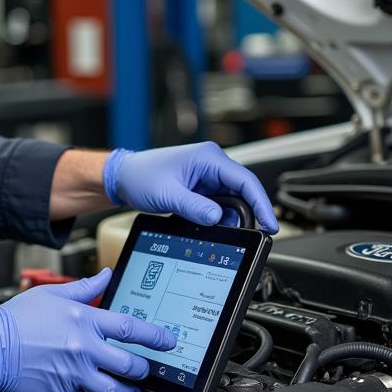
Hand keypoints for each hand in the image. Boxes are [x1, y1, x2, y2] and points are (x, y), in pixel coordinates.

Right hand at [0, 269, 176, 391]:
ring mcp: (74, 375)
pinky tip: (92, 384)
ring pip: (115, 390)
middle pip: (130, 365)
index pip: (130, 330)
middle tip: (146, 367)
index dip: (155, 337)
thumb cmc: (16, 320)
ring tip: (131, 387)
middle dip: (144, 368)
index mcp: (83, 321)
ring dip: (128, 389)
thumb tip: (106, 276)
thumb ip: (85, 288)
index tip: (167, 341)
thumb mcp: (52, 294)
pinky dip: (94, 391)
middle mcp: (83, 349)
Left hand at [103, 142, 278, 232]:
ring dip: (229, 216)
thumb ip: (193, 207)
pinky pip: (218, 204)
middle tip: (248, 233)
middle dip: (246, 213)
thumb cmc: (140, 176)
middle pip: (242, 191)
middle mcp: (211, 164)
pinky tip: (211, 225)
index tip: (269, 223)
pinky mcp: (200, 188)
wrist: (123, 177)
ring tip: (222, 230)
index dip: (261, 203)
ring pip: (231, 199)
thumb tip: (217, 219)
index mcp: (208, 157)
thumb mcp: (168, 194)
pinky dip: (218, 216)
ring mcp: (207, 176)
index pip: (245, 181)